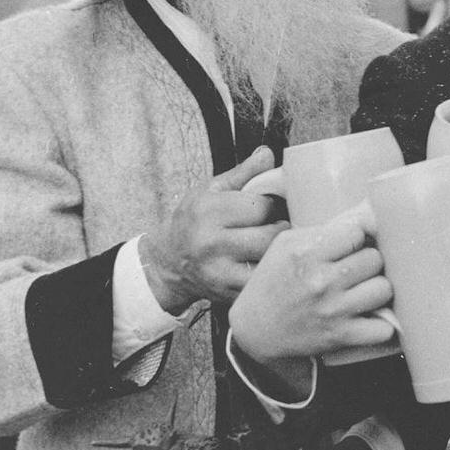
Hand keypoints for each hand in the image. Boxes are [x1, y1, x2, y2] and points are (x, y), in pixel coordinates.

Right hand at [138, 146, 286, 314]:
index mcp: (209, 211)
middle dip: (282, 229)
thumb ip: (243, 173)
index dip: (275, 205)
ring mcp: (220, 273)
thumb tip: (268, 154)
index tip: (273, 207)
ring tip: (276, 244)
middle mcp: (212, 243)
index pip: (262, 207)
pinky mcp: (228, 295)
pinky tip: (269, 265)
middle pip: (271, 235)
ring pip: (271, 261)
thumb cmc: (193, 222)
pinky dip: (272, 273)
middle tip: (279, 226)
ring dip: (280, 251)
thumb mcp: (211, 191)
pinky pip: (264, 283)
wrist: (168, 263)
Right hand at [228, 207, 394, 366]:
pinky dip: (381, 326)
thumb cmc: (274, 283)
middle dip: (367, 264)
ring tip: (362, 292)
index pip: (357, 232)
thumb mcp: (286, 245)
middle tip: (355, 272)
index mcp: (305, 253)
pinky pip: (382, 328)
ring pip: (384, 288)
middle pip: (375, 259)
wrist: (255, 331)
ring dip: (376, 291)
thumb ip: (323, 229)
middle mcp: (320, 280)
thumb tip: (368, 215)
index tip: (348, 248)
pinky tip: (369, 318)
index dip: (355, 240)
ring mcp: (332, 309)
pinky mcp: (340, 336)